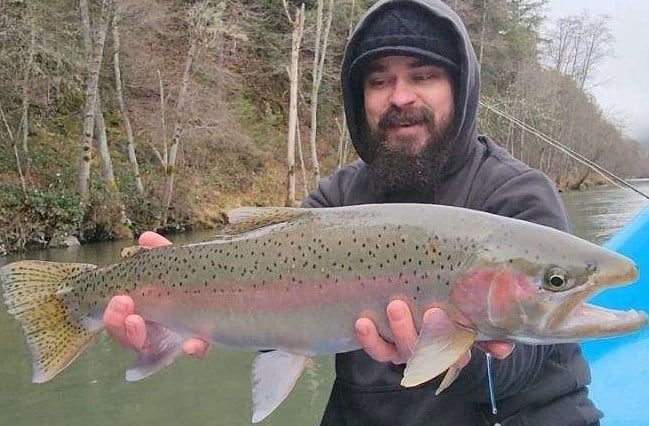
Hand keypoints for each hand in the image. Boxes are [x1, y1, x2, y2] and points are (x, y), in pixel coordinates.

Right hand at [103, 231, 208, 356]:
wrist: (228, 291)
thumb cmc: (191, 279)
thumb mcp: (176, 264)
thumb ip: (162, 253)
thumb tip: (145, 237)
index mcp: (143, 312)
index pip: (120, 320)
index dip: (113, 315)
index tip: (118, 298)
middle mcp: (154, 331)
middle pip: (128, 337)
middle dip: (119, 325)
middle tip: (124, 306)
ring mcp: (175, 341)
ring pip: (150, 349)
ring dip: (139, 336)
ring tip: (137, 322)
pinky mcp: (201, 344)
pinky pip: (195, 351)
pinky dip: (194, 349)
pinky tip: (192, 344)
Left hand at [355, 300, 513, 367]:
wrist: (410, 293)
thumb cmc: (446, 302)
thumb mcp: (467, 310)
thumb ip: (486, 326)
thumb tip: (504, 348)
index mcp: (454, 345)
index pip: (460, 351)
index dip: (458, 342)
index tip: (456, 326)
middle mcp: (430, 352)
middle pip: (431, 352)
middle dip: (430, 334)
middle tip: (431, 312)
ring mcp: (406, 350)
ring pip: (402, 351)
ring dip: (400, 331)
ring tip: (395, 307)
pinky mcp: (383, 345)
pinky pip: (376, 349)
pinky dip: (369, 339)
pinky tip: (363, 322)